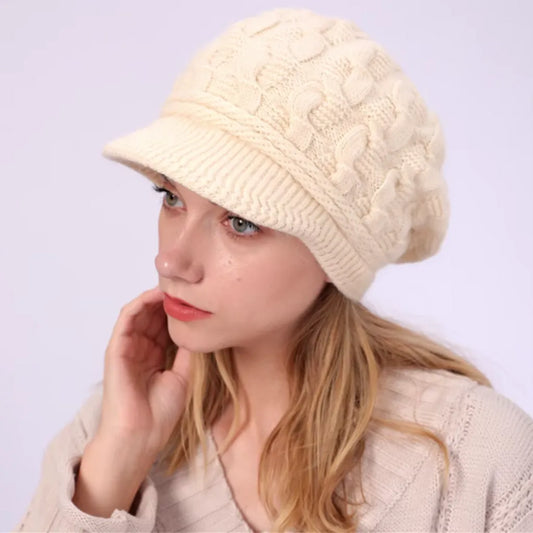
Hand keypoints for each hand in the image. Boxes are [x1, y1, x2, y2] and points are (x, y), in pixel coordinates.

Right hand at [73, 286, 191, 516]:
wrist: (141, 434)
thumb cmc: (161, 412)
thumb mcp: (183, 376)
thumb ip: (187, 352)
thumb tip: (199, 329)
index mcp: (155, 356)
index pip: (166, 326)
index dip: (179, 311)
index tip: (196, 296)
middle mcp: (141, 349)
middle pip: (154, 316)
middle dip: (169, 299)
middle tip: (185, 284)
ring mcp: (127, 348)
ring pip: (140, 313)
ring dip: (155, 297)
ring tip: (173, 284)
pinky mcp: (116, 348)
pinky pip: (127, 319)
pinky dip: (140, 304)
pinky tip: (155, 295)